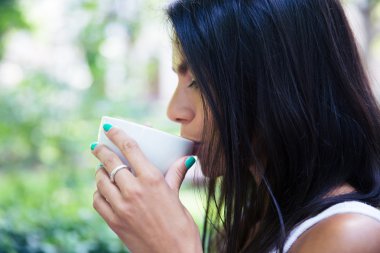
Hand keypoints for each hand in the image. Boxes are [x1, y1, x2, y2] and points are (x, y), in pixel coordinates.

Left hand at [91, 124, 201, 252]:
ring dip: (100, 172)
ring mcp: (121, 207)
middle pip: (111, 162)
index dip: (117, 135)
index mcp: (152, 179)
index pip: (130, 148)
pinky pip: (98, 201)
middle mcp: (134, 190)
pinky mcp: (114, 222)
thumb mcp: (178, 198)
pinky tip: (103, 191)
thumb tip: (186, 160)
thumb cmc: (181, 227)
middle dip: (101, 150)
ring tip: (102, 170)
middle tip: (96, 146)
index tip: (109, 128)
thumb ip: (176, 175)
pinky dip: (98, 193)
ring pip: (101, 181)